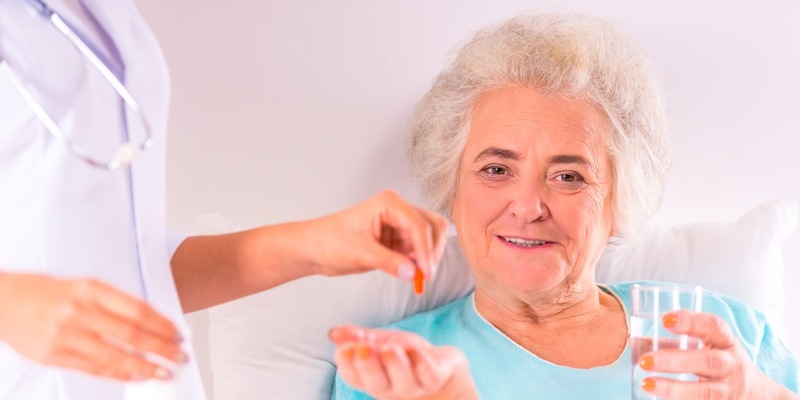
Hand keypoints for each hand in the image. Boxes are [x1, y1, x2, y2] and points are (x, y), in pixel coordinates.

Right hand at [0, 273, 187, 380]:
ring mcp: (66, 336)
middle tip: (179, 356)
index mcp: (90, 289)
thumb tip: (150, 322)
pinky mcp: (55, 356)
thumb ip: (114, 303)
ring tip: (163, 372)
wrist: (3, 301)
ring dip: (144, 367)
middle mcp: (79, 312)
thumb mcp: (84, 286)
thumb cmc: (47, 292)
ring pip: (114, 357)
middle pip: (131, 335)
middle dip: (160, 348)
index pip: (137, 310)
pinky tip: (135, 375)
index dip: (161, 325)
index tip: (177, 334)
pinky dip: (119, 374)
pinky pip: (94, 369)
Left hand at [309, 190, 447, 282]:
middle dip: (432, 252)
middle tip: (426, 277)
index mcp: (388, 203)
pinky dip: (419, 262)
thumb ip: (388, 262)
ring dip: (427, 258)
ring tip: (417, 278)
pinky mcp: (398, 238)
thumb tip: (413, 273)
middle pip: (432, 226)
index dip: (425, 249)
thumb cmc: (329, 242)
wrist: (314, 249)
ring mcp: (400, 223)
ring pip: (429, 238)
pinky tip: (411, 274)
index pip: (418, 224)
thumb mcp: (359, 253)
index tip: (425, 272)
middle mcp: (398, 210)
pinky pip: (418, 249)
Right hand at [330, 325, 476, 399]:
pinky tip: (415, 350)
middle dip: (369, 367)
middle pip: (376, 384)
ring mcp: (414, 386)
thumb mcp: (377, 342)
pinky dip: (421, 363)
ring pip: (403, 382)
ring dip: (395, 365)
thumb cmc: (404, 355)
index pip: (354, 376)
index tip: (344, 348)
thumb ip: (356, 337)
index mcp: (371, 378)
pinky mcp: (435, 378)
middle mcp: (390, 387)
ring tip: (390, 348)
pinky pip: (429, 376)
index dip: (348, 364)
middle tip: (363, 349)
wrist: (440, 365)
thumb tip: (333, 334)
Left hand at [636, 310, 796, 398]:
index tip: (664, 320)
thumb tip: (634, 341)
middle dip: (676, 360)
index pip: (714, 326)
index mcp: (726, 342)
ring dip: (674, 389)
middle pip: (709, 361)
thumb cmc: (719, 362)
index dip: (691, 321)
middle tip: (645, 360)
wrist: (754, 394)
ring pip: (705, 391)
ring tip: (646, 384)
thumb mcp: (706, 347)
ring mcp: (728, 390)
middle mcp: (731, 365)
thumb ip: (676, 343)